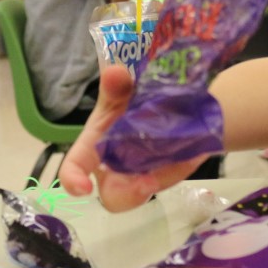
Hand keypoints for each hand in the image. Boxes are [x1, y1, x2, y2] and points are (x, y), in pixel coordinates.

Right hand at [58, 64, 206, 211]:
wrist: (169, 99)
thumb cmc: (131, 101)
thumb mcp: (121, 91)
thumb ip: (116, 85)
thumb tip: (114, 73)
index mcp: (95, 148)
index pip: (75, 168)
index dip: (73, 180)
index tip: (83, 187)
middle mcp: (116, 168)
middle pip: (115, 195)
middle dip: (129, 193)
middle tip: (147, 183)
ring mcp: (144, 174)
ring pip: (152, 184)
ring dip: (165, 175)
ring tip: (182, 156)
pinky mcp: (171, 171)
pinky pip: (178, 172)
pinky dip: (185, 161)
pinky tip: (194, 149)